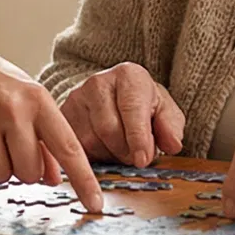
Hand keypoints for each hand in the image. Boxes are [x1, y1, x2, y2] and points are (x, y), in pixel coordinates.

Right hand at [0, 30, 103, 211]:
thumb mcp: (27, 98)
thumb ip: (45, 138)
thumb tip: (54, 179)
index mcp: (38, 100)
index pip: (69, 147)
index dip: (84, 180)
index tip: (96, 205)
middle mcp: (14, 109)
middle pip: (30, 174)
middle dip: (21, 169)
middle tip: (8, 143)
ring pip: (1, 176)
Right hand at [60, 63, 184, 167]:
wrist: (112, 95)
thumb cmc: (142, 105)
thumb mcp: (164, 111)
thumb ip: (171, 126)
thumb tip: (172, 145)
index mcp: (128, 75)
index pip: (131, 109)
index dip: (138, 138)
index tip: (143, 159)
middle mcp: (98, 82)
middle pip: (109, 129)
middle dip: (125, 151)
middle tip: (134, 156)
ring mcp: (76, 98)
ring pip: (90, 142)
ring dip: (109, 155)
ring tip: (120, 149)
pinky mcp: (61, 117)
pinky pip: (74, 148)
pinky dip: (92, 157)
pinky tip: (103, 150)